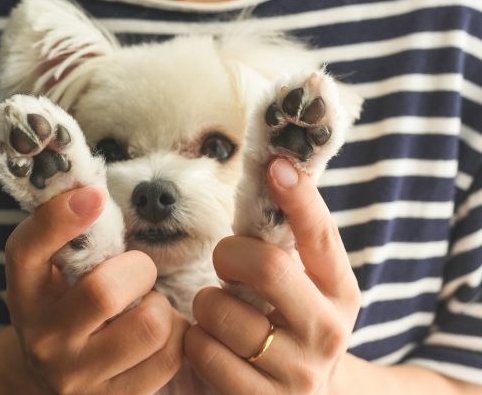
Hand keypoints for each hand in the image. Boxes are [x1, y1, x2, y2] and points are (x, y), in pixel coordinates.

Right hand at [4, 186, 188, 394]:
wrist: (53, 374)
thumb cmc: (66, 304)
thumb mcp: (55, 270)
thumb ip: (71, 234)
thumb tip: (93, 187)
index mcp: (24, 292)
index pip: (26, 251)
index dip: (59, 219)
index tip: (93, 195)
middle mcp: (42, 338)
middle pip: (104, 291)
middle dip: (139, 269)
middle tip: (138, 272)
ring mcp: (76, 377)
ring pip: (149, 325)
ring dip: (161, 306)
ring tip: (147, 307)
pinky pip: (170, 355)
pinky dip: (176, 335)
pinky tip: (158, 333)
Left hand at [185, 158, 360, 394]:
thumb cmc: (293, 326)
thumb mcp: (307, 289)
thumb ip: (292, 245)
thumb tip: (274, 169)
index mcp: (340, 291)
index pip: (321, 237)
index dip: (300, 199)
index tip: (277, 165)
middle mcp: (328, 331)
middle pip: (268, 267)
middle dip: (230, 254)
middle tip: (225, 261)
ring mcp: (298, 372)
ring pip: (222, 313)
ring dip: (207, 304)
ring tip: (220, 312)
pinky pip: (206, 353)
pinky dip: (196, 341)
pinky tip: (212, 344)